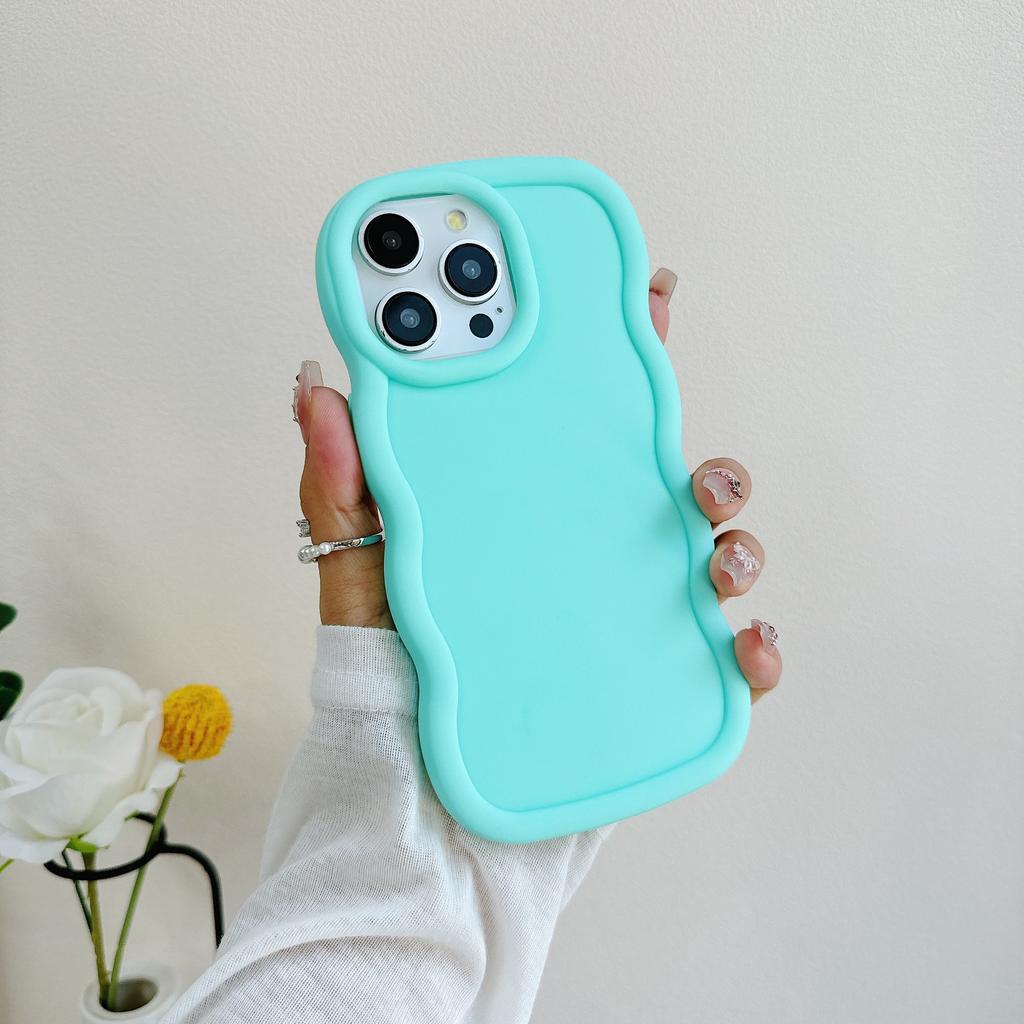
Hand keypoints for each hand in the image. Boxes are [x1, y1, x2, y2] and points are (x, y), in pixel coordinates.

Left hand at [294, 267, 780, 700]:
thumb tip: (317, 385)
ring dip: (740, 551)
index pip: (597, 422)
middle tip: (698, 476)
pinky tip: (745, 645)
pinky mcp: (652, 681)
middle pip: (681, 489)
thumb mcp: (362, 555)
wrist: (411, 761)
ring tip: (719, 564)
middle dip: (714, 469)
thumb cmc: (396, 653)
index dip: (634, 354)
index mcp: (540, 506)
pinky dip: (754, 651)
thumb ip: (344, 476)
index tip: (657, 301)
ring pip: (718, 563)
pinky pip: (722, 665)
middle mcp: (597, 550)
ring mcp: (632, 614)